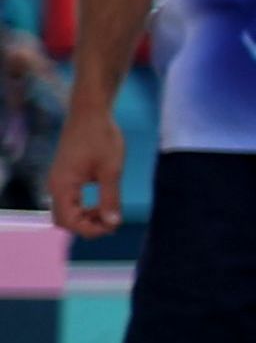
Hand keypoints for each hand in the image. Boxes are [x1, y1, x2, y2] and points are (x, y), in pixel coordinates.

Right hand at [49, 95, 120, 236]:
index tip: (113, 225)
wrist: (90, 112)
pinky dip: (83, 207)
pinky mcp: (64, 176)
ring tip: (108, 212)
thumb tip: (113, 223)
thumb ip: (110, 198)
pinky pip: (69, 201)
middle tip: (111, 220)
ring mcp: (58, 181)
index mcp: (63, 187)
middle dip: (87, 226)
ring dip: (85, 217)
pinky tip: (101, 202)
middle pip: (64, 221)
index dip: (91, 230)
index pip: (69, 222)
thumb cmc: (101, 137)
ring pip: (66, 212)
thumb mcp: (111, 170)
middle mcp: (55, 186)